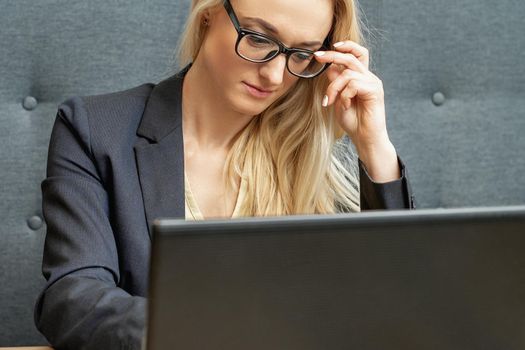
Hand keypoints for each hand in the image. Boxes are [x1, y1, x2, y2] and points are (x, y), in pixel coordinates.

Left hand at [314, 41, 399, 181]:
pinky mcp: (375, 91)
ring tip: (330, 101)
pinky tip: (344, 106)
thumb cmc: (353, 121)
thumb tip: (330, 68)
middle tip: (318, 57)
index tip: (327, 49)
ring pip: (348, 73)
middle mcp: (369, 77)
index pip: (357, 54)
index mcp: (362, 77)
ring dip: (334, 86)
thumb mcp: (338, 100)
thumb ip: (335, 84)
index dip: (345, 47)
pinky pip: (353, 85)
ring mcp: (373, 83)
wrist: (365, 138)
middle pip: (351, 57)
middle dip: (332, 55)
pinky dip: (344, 95)